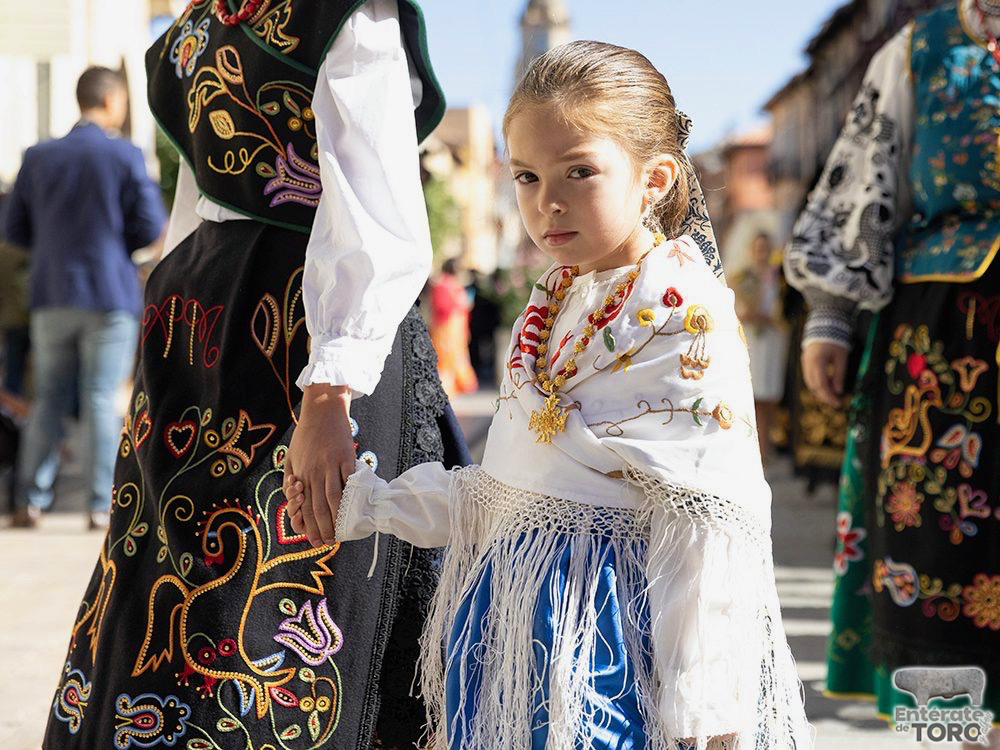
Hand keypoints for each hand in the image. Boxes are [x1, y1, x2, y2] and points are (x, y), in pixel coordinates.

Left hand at [282, 384, 355, 547]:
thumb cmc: (306, 435)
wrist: (322, 410)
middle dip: (322, 529)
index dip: (307, 526)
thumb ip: (292, 480)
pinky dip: (352, 498)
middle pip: (317, 508)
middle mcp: (313, 473)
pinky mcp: (346, 459)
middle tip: (328, 542)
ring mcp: (330, 466)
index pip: (302, 507)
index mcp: (299, 474)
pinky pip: (349, 483)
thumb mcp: (291, 458)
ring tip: (341, 533)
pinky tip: (355, 511)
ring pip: (333, 499)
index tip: (313, 540)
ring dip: (337, 519)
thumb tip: (297, 502)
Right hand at [801, 340, 849, 407]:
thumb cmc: (835, 341)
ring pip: (810, 383)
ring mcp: (805, 363)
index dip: (829, 396)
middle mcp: (808, 363)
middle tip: (836, 401)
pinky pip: (809, 377)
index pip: (821, 384)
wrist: (825, 326)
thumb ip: (839, 375)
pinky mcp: (805, 362)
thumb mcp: (841, 358)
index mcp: (817, 361)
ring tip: (832, 394)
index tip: (838, 403)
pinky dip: (817, 383)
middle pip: (814, 385)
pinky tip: (826, 385)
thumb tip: (838, 391)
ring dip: (820, 390)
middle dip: (824, 395)